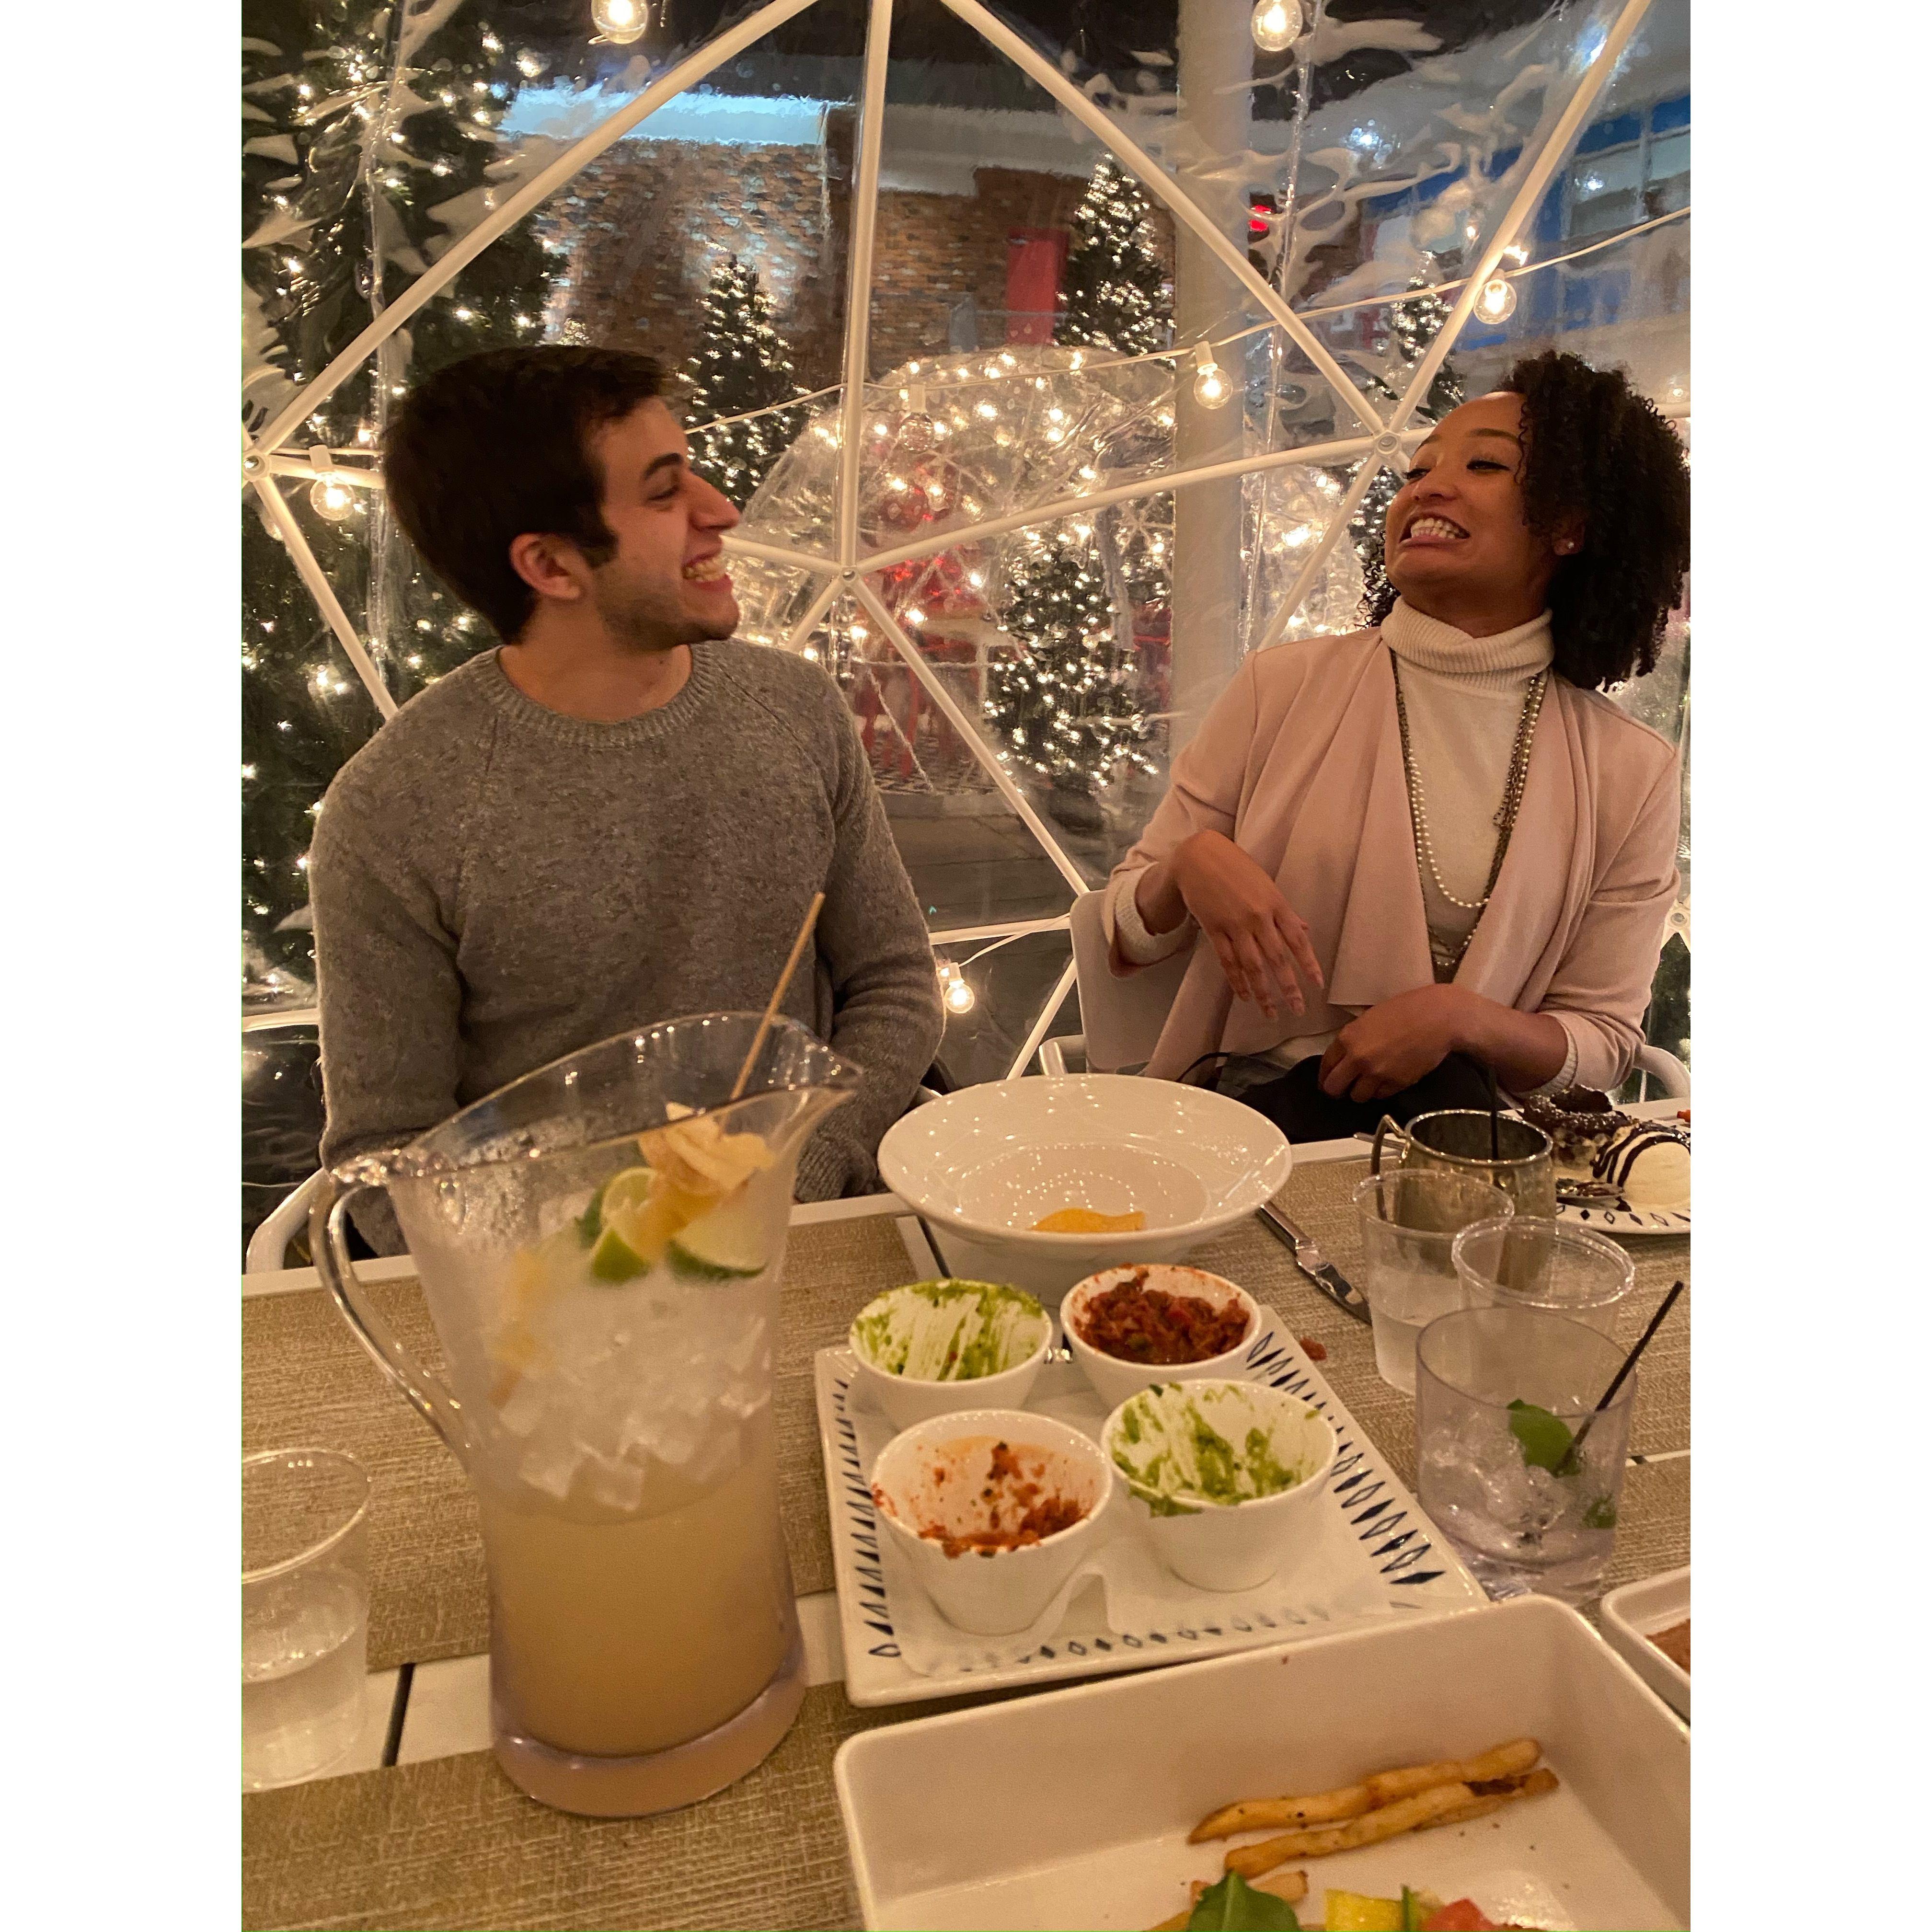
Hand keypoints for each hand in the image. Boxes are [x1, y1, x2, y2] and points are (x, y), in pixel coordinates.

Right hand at [1168, 830, 1323, 1022]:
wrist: (1198, 856)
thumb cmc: (1236, 867)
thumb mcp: (1266, 885)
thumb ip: (1285, 912)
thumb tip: (1305, 930)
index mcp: (1275, 904)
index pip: (1298, 940)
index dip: (1309, 964)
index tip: (1318, 986)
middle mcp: (1258, 917)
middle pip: (1277, 958)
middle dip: (1289, 987)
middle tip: (1298, 1010)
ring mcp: (1234, 924)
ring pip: (1252, 965)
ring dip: (1263, 992)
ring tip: (1271, 1013)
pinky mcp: (1213, 929)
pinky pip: (1227, 961)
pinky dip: (1237, 981)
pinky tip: (1245, 996)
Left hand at [1319, 985, 1464, 1101]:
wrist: (1438, 1018)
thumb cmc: (1406, 1010)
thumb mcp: (1370, 1018)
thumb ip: (1353, 1039)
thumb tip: (1345, 1056)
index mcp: (1347, 1038)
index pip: (1325, 1066)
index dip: (1325, 1076)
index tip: (1328, 1080)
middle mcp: (1358, 1059)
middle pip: (1334, 1088)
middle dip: (1337, 1090)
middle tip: (1344, 1088)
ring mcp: (1377, 1074)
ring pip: (1357, 1096)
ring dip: (1361, 1091)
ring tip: (1370, 1082)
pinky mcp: (1396, 1084)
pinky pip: (1381, 1096)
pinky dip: (1382, 1091)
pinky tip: (1388, 1079)